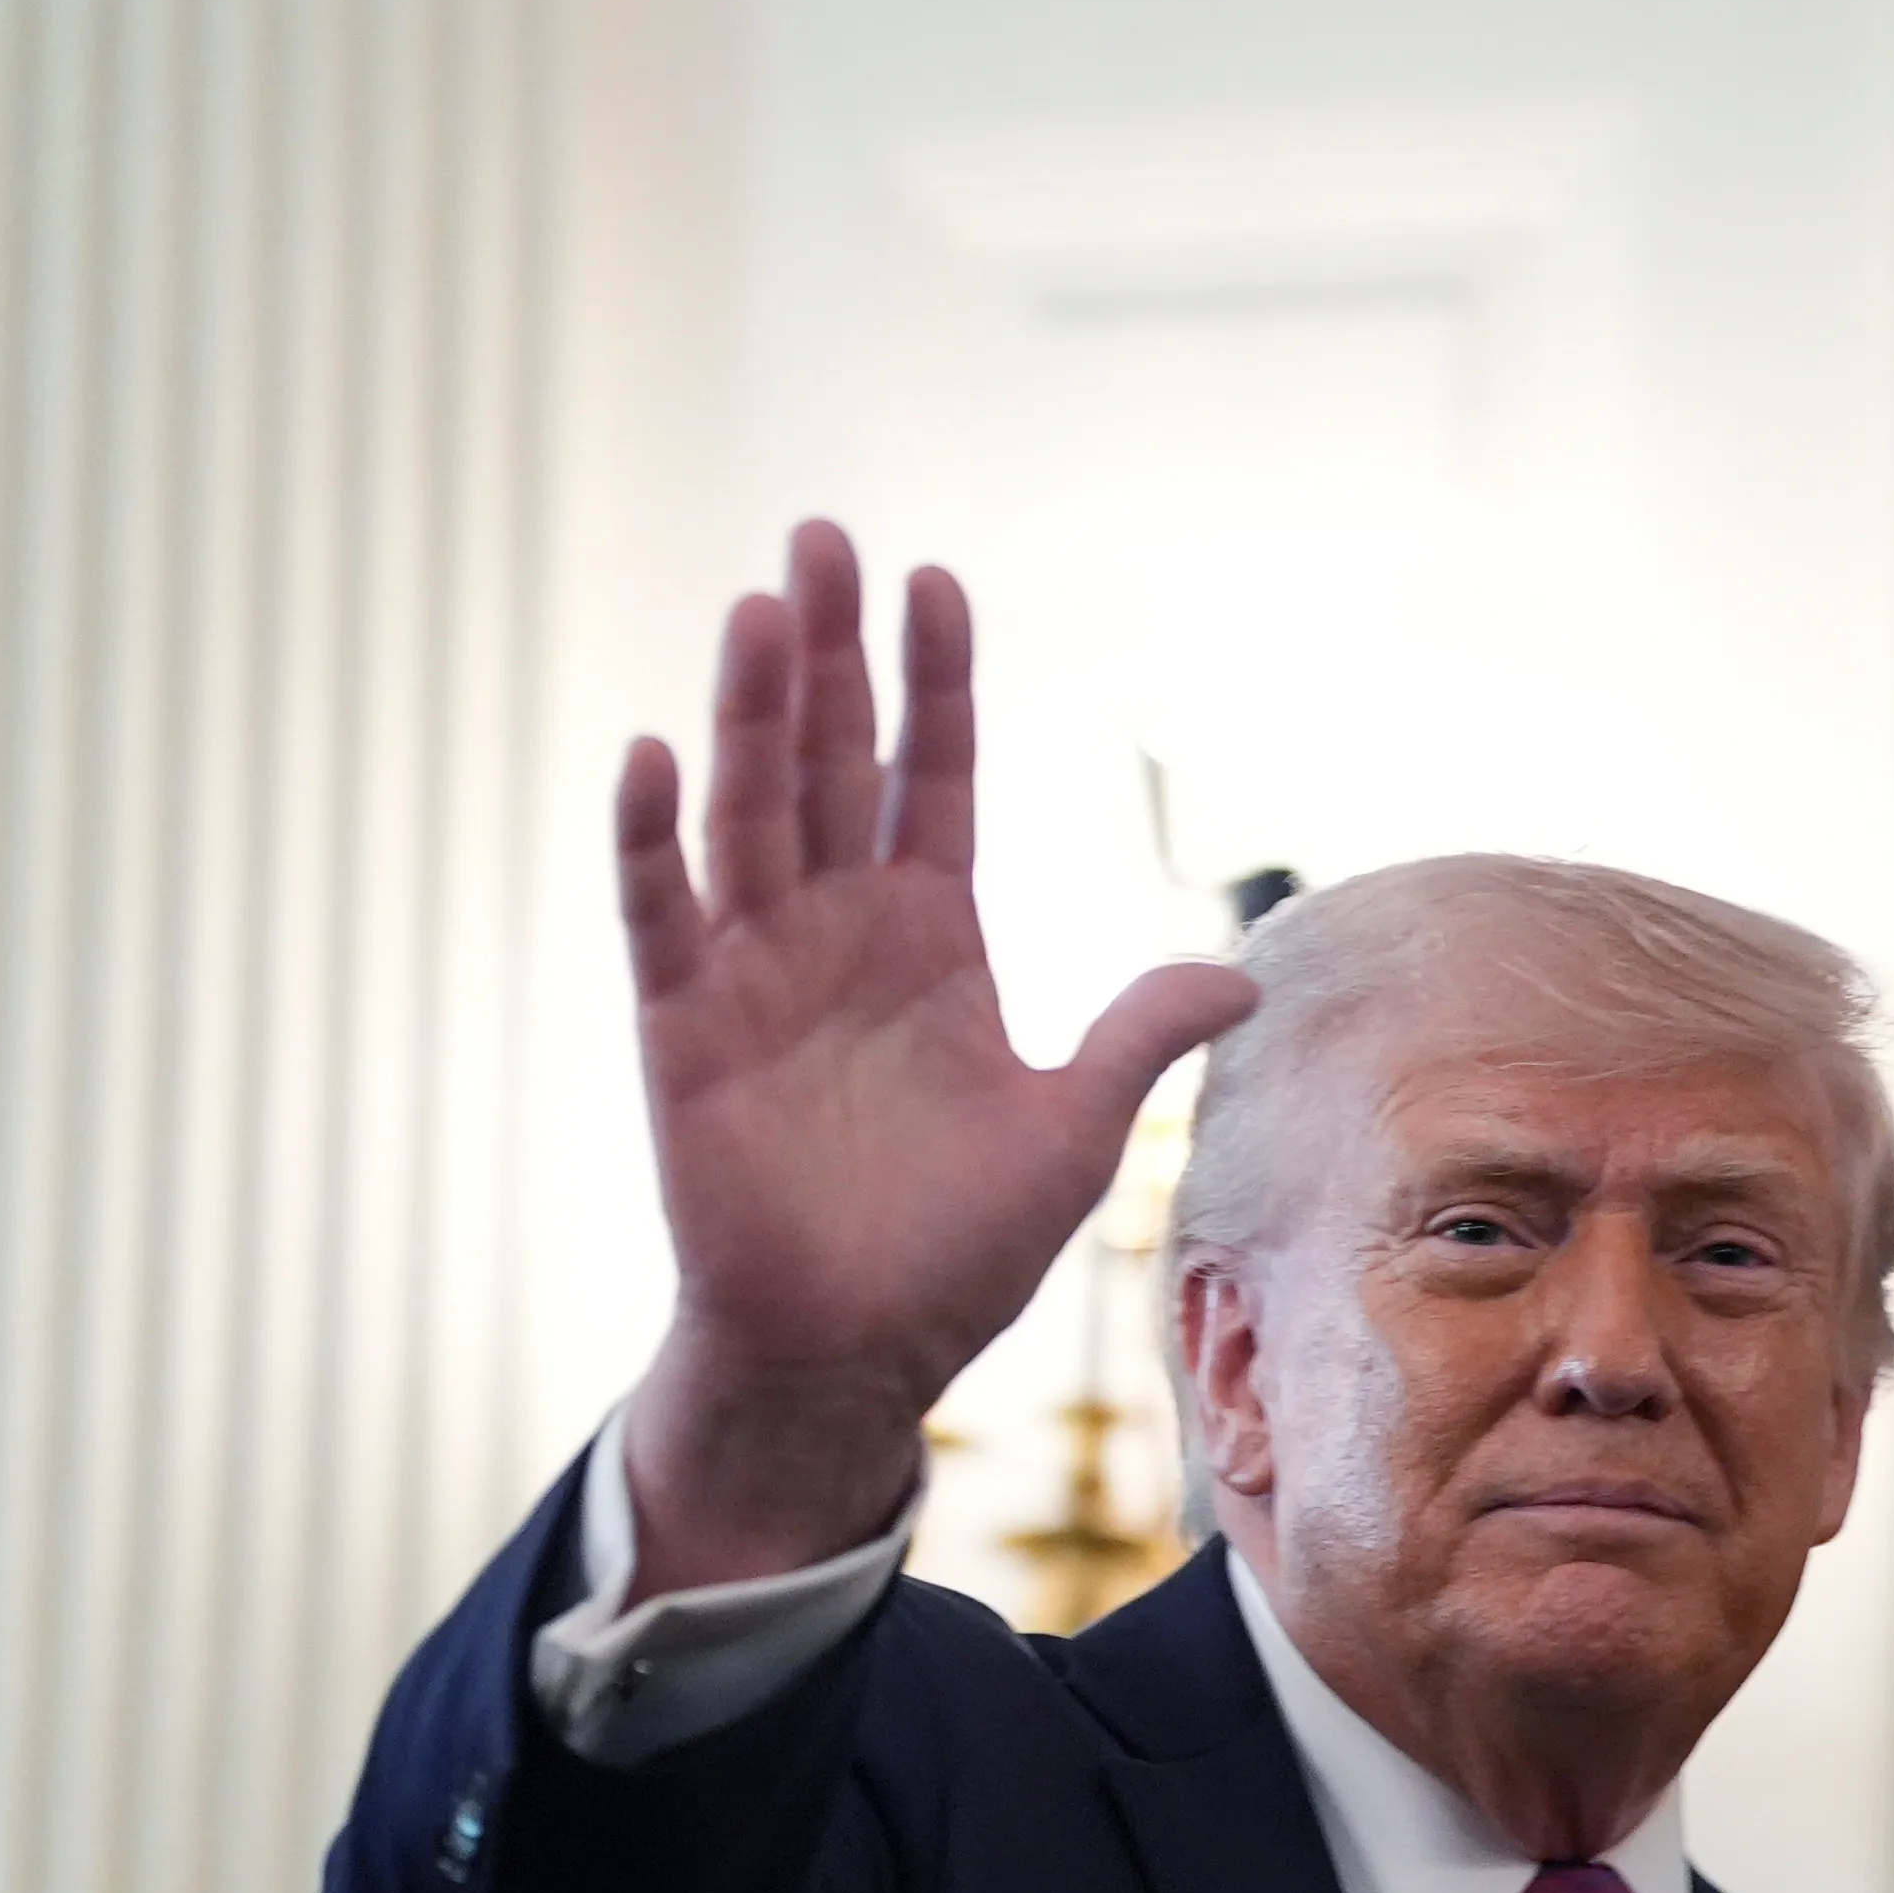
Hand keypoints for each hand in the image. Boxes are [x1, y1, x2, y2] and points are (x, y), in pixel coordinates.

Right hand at [610, 522, 1258, 1591]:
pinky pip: (661, 916)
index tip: (937, 581)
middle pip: (832, 761)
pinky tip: (653, 753)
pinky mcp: (682, 1031)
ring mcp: (753, 973)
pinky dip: (650, 839)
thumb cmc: (955, 1255)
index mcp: (930, 940)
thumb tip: (1243, 970)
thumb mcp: (1072, 1134)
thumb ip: (1138, 1036)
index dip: (934, 683)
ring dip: (750, 712)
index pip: (933, 776)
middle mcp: (836, 933)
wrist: (853, 1356)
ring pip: (751, 812)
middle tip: (822, 536)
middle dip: (829, 652)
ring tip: (761, 607)